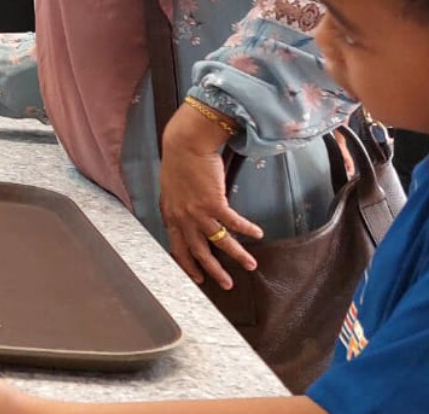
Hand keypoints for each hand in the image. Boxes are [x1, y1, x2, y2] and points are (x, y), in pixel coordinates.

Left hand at [159, 102, 261, 287]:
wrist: (186, 144)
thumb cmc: (179, 162)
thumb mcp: (171, 189)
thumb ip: (178, 206)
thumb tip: (186, 216)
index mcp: (171, 215)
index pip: (178, 247)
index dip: (188, 264)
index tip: (197, 277)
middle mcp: (183, 218)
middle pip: (198, 251)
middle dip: (213, 271)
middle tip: (226, 284)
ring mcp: (198, 212)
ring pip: (219, 242)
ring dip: (237, 255)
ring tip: (251, 265)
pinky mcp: (214, 203)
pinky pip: (233, 223)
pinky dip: (247, 229)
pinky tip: (257, 234)